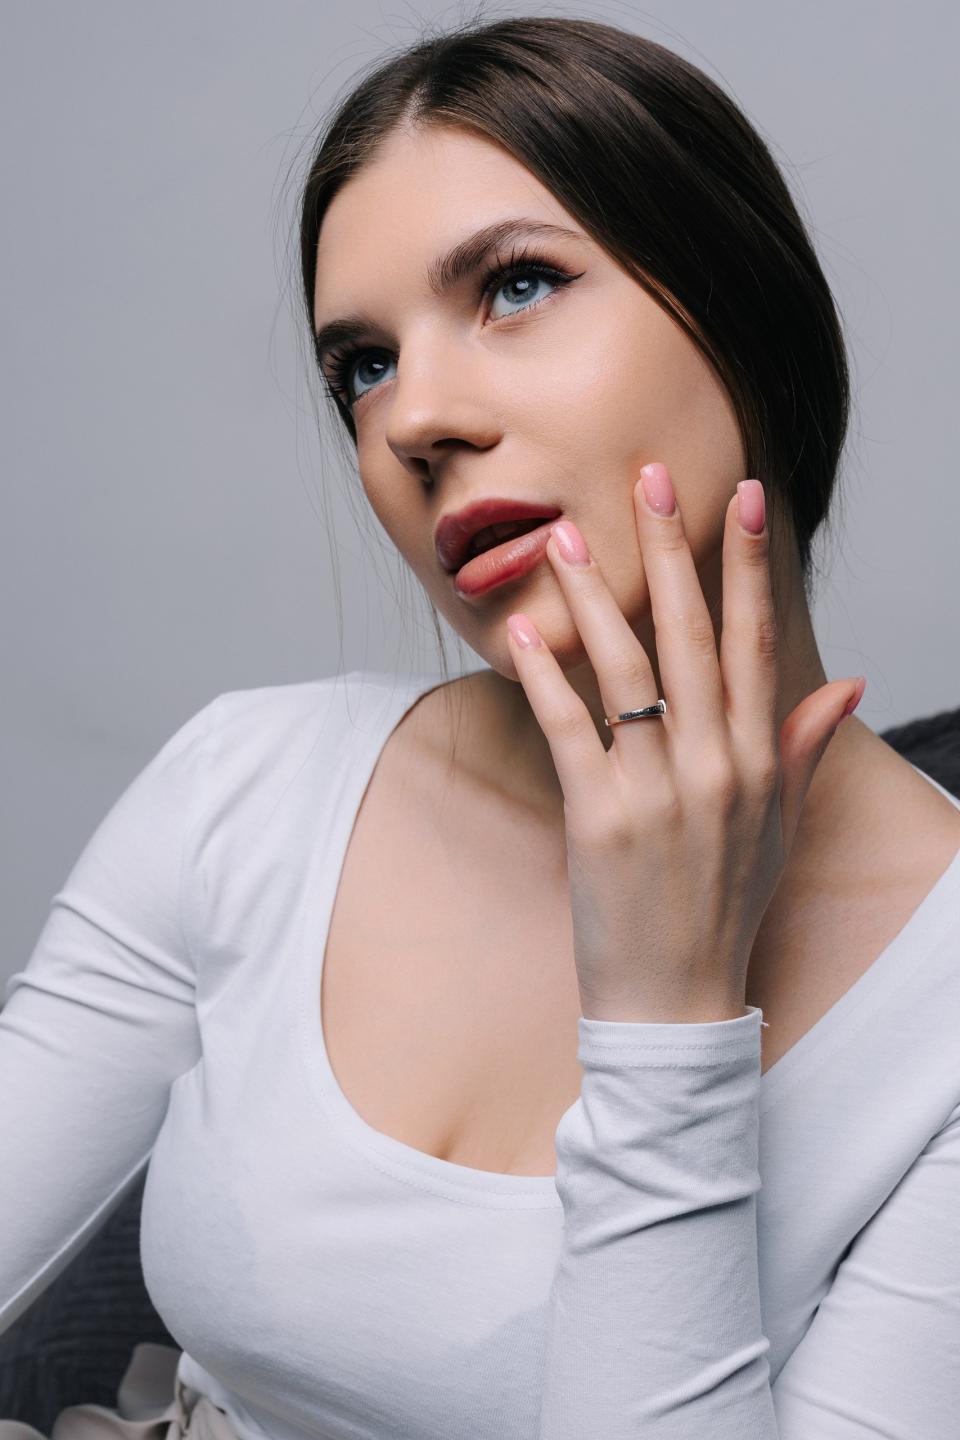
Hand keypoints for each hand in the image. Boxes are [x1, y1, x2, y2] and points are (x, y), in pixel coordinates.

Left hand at [504, 463, 864, 1023]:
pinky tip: (523, 630)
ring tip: (563, 537)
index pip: (758, 641)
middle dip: (670, 550)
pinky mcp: (599, 819)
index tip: (741, 496)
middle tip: (649, 478)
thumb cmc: (726, 908)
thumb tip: (852, 681)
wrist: (676, 999)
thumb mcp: (781, 826)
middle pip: (694, 636)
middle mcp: (716, 765)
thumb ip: (807, 746)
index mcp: (759, 760)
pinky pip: (568, 727)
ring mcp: (658, 791)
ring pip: (628, 670)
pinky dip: (544, 675)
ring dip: (595, 596)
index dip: (747, 564)